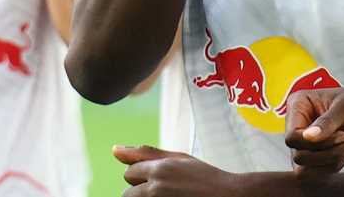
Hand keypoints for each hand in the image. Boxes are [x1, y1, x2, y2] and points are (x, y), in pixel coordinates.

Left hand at [113, 145, 244, 195]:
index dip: (143, 175)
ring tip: (168, 194)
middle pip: (127, 192)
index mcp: (159, 169)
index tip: (162, 179)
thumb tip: (114, 150)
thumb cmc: (205, 178)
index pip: (129, 173)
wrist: (228, 196)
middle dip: (141, 190)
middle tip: (166, 189)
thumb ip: (146, 154)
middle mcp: (156, 188)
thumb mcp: (179, 159)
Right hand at [283, 85, 343, 179]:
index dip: (315, 143)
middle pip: (299, 155)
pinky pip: (316, 174)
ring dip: (333, 160)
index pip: (292, 136)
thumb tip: (307, 137)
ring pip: (305, 168)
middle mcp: (298, 125)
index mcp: (299, 105)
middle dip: (328, 152)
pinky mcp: (315, 156)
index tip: (342, 134)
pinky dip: (334, 166)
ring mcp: (305, 142)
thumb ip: (327, 122)